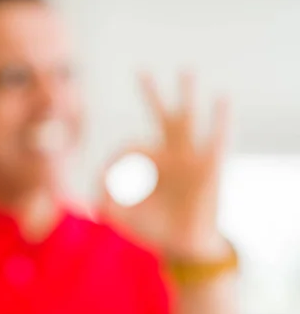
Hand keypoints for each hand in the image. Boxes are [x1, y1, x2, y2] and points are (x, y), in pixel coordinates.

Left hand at [100, 73, 229, 259]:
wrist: (184, 245)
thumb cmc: (151, 226)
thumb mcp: (121, 215)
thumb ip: (104, 203)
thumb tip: (92, 195)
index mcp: (145, 162)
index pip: (127, 146)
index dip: (116, 164)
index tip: (115, 185)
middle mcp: (167, 154)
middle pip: (157, 116)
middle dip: (149, 94)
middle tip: (140, 70)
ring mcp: (189, 158)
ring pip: (186, 119)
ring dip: (185, 94)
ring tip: (185, 68)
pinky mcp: (209, 167)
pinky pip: (215, 139)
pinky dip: (219, 119)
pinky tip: (221, 97)